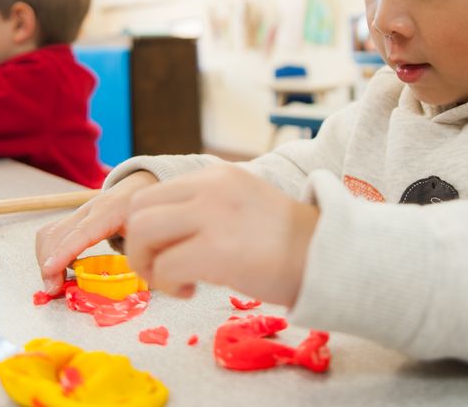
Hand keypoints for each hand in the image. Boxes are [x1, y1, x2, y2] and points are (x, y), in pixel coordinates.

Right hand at [35, 170, 157, 293]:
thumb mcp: (150, 230)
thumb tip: (134, 280)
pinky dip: (48, 253)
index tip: (50, 271)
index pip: (82, 232)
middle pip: (58, 233)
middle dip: (48, 262)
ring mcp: (77, 213)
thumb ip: (142, 253)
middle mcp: (89, 209)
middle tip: (53, 289)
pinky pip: (51, 234)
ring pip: (49, 233)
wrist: (138, 188)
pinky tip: (59, 268)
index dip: (64, 252)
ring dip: (45, 259)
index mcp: (111, 211)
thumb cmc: (145, 213)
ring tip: (55, 282)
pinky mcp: (71, 220)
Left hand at [125, 164, 318, 306]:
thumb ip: (205, 206)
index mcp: (215, 175)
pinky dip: (168, 284)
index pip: (151, 193)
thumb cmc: (288, 242)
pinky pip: (165, 266)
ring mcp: (211, 216)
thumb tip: (164, 229)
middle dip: (138, 246)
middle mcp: (209, 187)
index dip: (144, 228)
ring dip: (148, 264)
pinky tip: (190, 291)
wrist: (329, 256)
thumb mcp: (242, 204)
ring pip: (142, 234)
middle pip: (138, 211)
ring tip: (173, 281)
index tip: (160, 251)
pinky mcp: (216, 250)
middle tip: (160, 270)